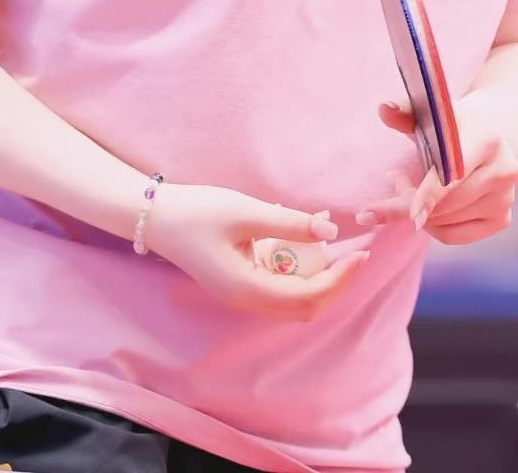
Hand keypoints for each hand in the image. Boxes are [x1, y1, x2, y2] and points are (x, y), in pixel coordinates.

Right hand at [144, 183, 369, 320]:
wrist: (157, 217)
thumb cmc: (197, 211)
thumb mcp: (245, 210)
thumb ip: (288, 222)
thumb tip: (331, 231)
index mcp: (247, 288)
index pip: (307, 296)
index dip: (339, 278)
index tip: (361, 254)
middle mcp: (245, 300)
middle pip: (304, 306)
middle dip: (334, 282)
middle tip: (355, 253)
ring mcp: (241, 294)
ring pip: (293, 298)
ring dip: (317, 275)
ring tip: (331, 240)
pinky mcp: (239, 282)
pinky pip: (278, 284)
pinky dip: (298, 267)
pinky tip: (304, 236)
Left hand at [355, 90, 517, 245]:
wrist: (494, 132)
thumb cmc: (454, 123)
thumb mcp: (433, 113)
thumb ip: (406, 112)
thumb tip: (384, 110)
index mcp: (487, 139)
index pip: (453, 175)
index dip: (428, 195)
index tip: (403, 213)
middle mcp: (503, 170)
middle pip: (445, 204)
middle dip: (408, 201)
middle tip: (392, 179)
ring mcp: (505, 198)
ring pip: (445, 221)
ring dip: (418, 211)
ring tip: (407, 186)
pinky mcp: (501, 219)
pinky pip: (453, 235)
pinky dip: (432, 226)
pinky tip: (427, 205)